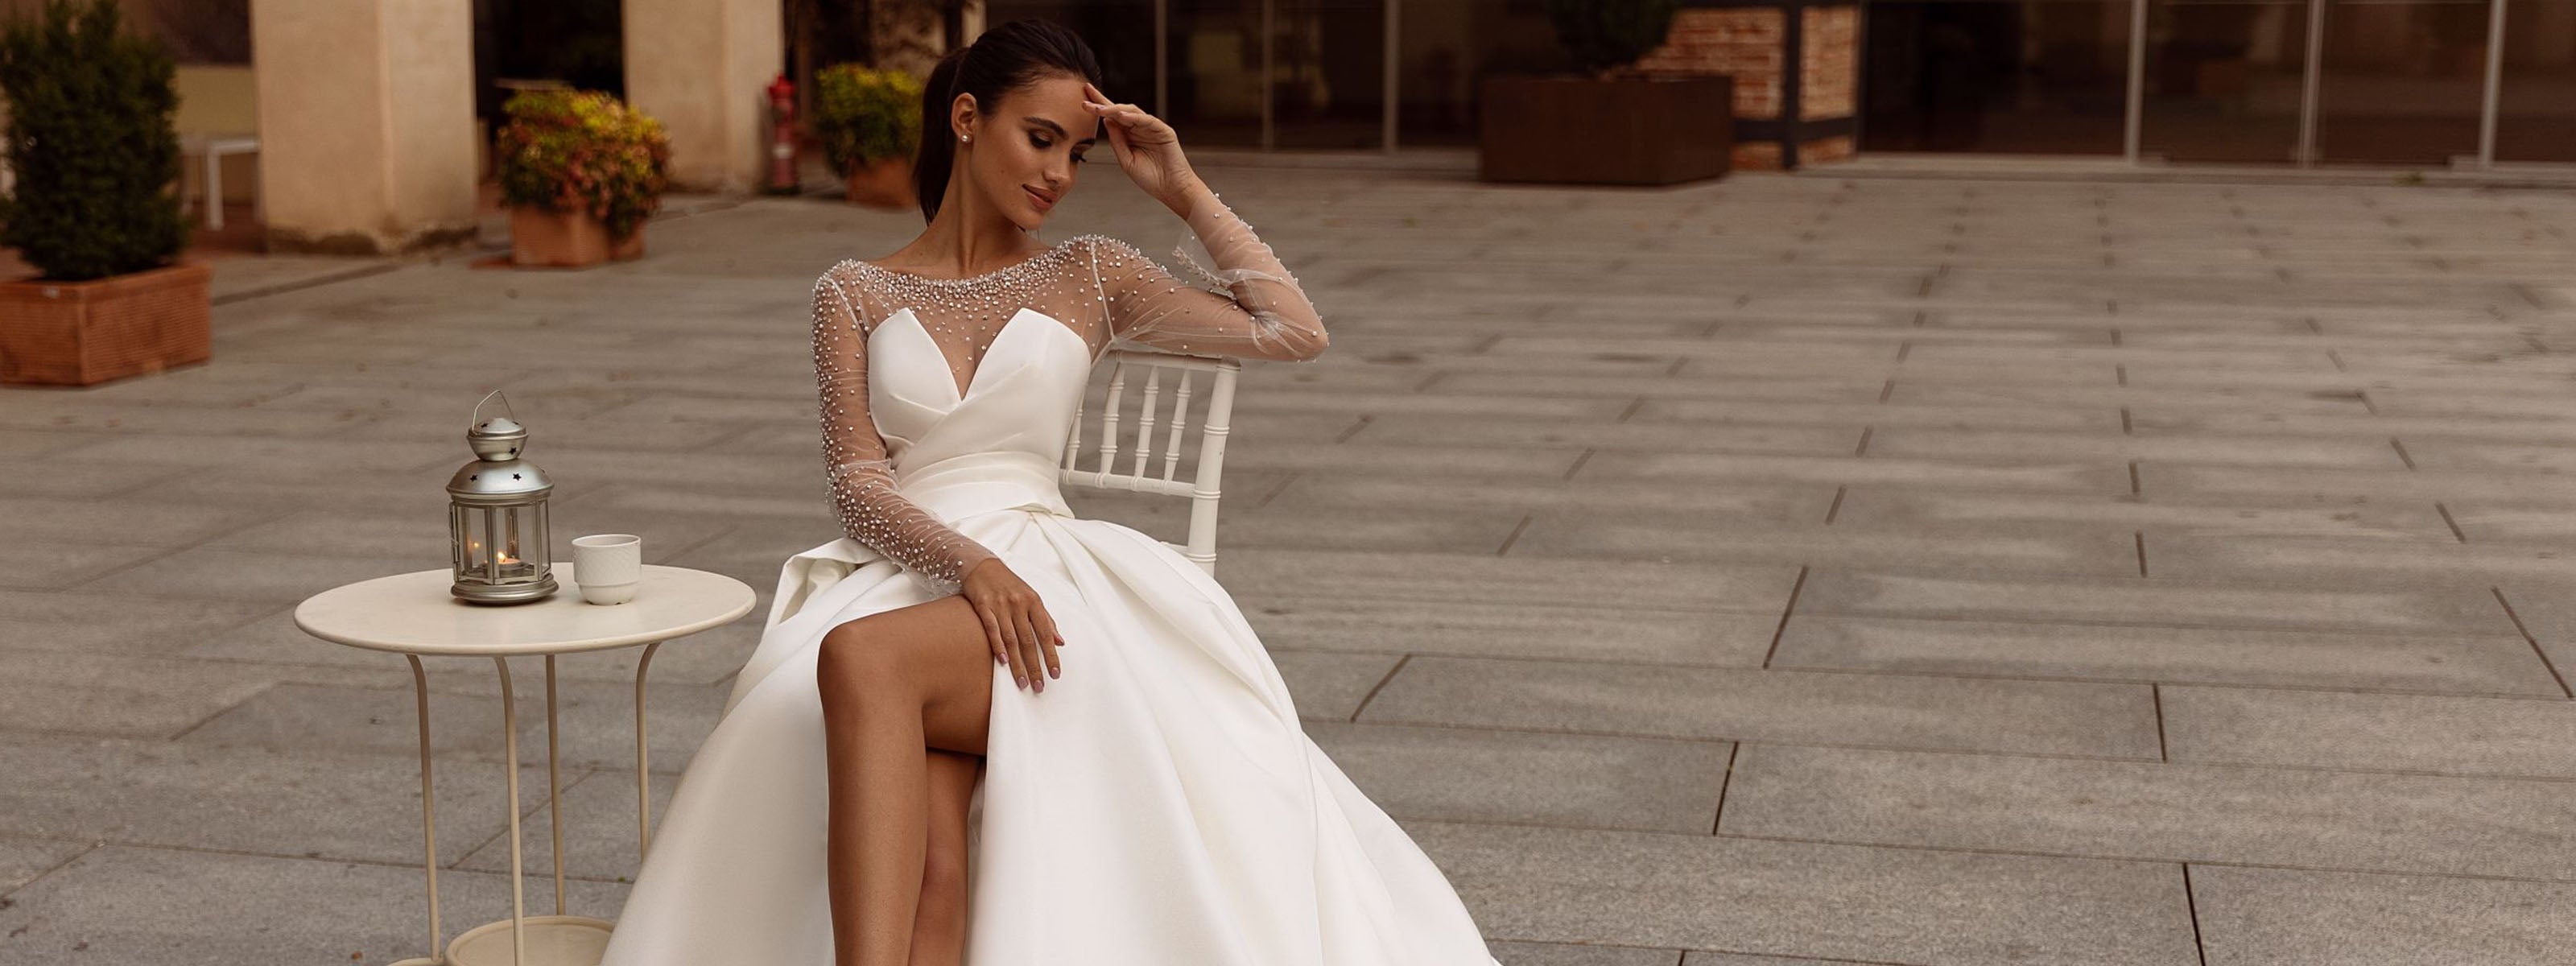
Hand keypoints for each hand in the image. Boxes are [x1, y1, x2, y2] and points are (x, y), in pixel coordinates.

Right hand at [959, 557, 1063, 691]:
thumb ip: (1046, 620)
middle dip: (1035, 666)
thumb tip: (1060, 642)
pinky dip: (998, 646)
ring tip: (1022, 682)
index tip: (1055, 675)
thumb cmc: (1010, 585)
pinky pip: (992, 629)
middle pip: (1029, 641)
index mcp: (1034, 602)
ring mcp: (1001, 605)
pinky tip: (1004, 662)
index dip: (1051, 655)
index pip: (1046, 634)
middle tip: (1038, 686)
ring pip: (1011, 639)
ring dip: (1018, 663)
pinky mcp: (983, 606)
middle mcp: (1019, 604)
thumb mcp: (1032, 598)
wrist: (983, 566)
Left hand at [1082, 81, 1199, 210]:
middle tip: (1086, 99)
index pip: (1112, 117)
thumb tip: (1106, 121)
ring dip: (1115, 109)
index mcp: (1129, 135)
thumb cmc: (1150, 178)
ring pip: (1132, 112)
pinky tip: (1122, 116)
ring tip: (1099, 109)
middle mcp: (1139, 128)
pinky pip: (1148, 120)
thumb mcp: (1126, 160)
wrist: (1171, 189)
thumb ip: (1117, 141)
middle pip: (1120, 110)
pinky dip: (1135, 118)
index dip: (1098, 107)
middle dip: (1102, 103)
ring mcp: (1152, 128)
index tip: (1082, 100)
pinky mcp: (1164, 131)